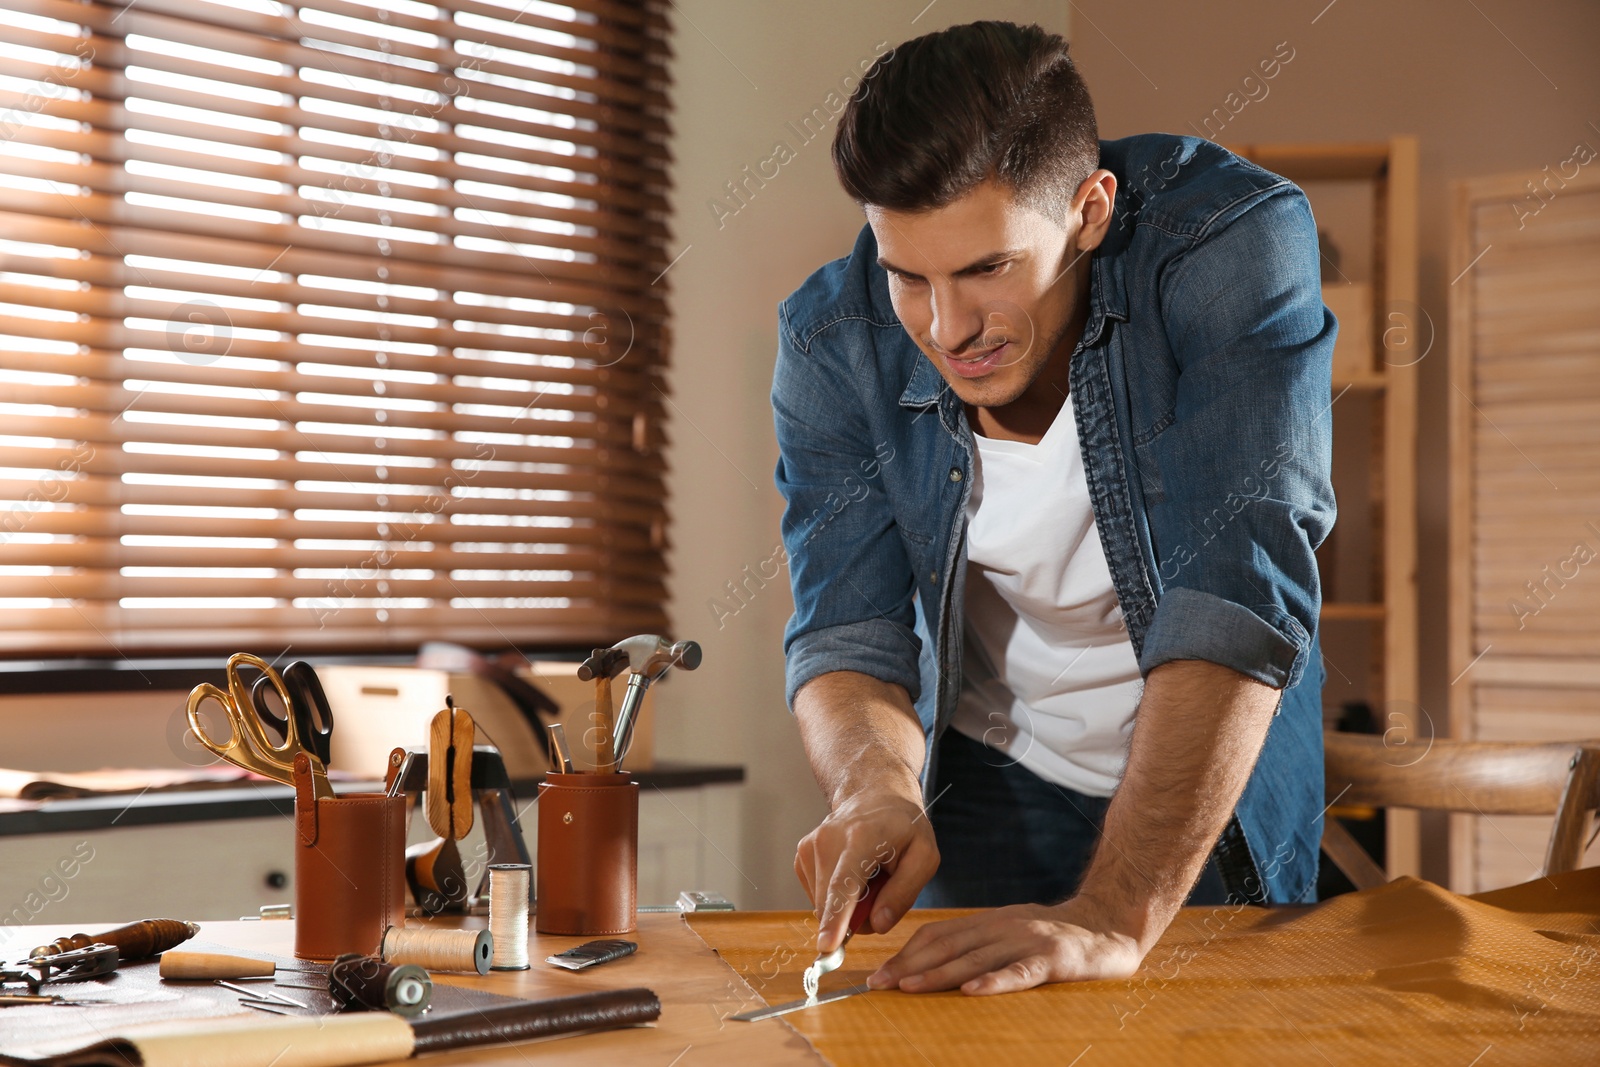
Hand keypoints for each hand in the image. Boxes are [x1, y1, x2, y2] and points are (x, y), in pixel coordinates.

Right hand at [795, 790, 938, 952]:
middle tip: (882, 893)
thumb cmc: (902, 827)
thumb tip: (877, 924)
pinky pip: (818, 896)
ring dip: (848, 906)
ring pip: (823, 904)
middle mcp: (828, 839)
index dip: (835, 918)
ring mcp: (810, 846)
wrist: (874, 796)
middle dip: (856, 916)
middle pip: (831, 902)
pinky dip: (837, 897)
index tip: (826, 946)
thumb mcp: (924, 857)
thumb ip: (904, 893)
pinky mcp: (802, 856)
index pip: (844, 883)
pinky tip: (853, 875)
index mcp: (861, 837)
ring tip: (869, 878)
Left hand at [866, 897, 1148, 994]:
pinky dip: (994, 982)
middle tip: (878, 984)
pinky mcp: (1054, 959)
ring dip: (938, 973)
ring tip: (908, 987)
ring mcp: (1027, 940)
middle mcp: (1002, 926)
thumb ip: (979, 945)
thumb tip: (933, 967)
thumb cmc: (1055, 937)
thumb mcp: (1011, 934)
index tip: (878, 973)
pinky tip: (971, 992)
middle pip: (948, 945)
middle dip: (909, 965)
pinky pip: (1019, 973)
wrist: (1109, 924)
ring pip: (975, 958)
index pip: (938, 935)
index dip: (905, 953)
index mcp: (989, 921)